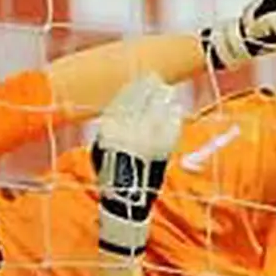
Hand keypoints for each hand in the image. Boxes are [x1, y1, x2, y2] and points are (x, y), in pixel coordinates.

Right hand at [90, 74, 182, 256]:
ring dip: (165, 98)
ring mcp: (148, 137)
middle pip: (145, 98)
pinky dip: (174, 115)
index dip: (138, 86)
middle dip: (153, 88)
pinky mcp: (165, 146)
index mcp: (110, 127)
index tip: (145, 79)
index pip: (127, 97)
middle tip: (158, 82)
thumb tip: (129, 99)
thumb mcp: (101, 145)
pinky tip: (175, 111)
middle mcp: (129, 129)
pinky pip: (172, 122)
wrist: (127, 196)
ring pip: (160, 107)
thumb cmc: (112, 169)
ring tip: (167, 93)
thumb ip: (113, 122)